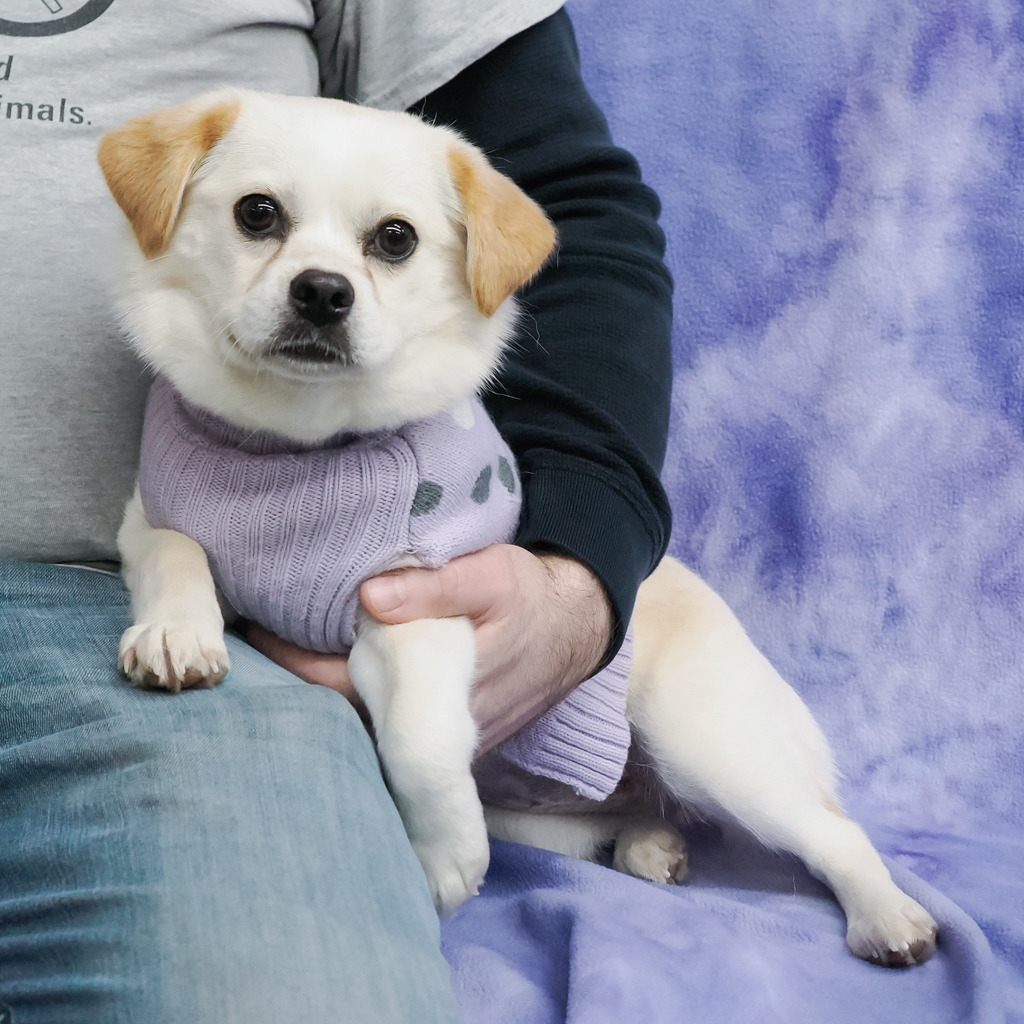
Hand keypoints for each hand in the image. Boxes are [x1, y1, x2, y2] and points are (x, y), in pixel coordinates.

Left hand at [244, 544, 612, 753]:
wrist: (576, 628)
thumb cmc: (532, 600)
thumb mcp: (495, 576)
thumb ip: (438, 586)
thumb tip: (369, 594)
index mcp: (440, 693)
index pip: (344, 691)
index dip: (295, 664)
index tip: (259, 628)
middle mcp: (435, 731)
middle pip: (345, 719)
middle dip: (297, 686)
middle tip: (256, 638)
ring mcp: (440, 738)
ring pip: (364, 726)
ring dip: (323, 694)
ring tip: (282, 648)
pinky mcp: (445, 732)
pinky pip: (385, 722)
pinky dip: (355, 698)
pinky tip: (330, 666)